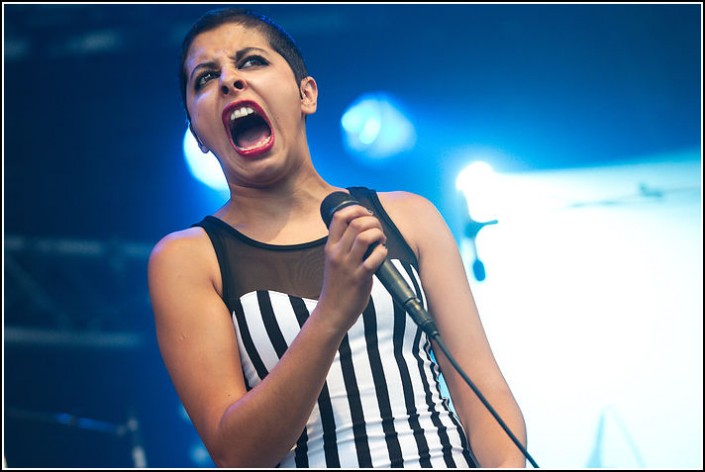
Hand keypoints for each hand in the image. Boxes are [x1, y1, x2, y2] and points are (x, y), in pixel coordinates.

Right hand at [317, 204, 386, 331]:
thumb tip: (362, 228)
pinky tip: (382, 255)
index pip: (338, 217)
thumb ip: (343, 246)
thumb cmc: (336, 286)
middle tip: (378, 230)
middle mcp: (337, 254)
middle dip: (373, 221)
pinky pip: (375, 258)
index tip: (366, 214)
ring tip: (381, 241)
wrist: (331, 313)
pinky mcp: (359, 279)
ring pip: (365, 237)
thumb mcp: (333, 261)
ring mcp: (348, 266)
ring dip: (378, 234)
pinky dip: (382, 252)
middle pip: (356, 223)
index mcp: (330, 247)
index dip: (356, 209)